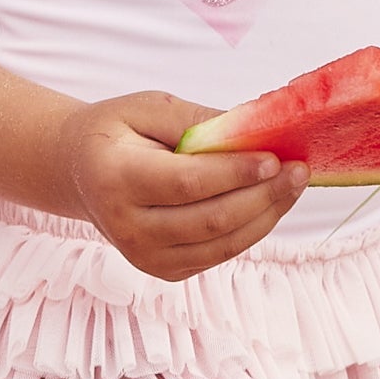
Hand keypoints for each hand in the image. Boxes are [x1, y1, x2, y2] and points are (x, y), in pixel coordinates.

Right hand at [60, 89, 308, 280]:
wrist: (80, 172)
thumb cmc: (116, 131)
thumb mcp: (146, 107)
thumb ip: (196, 121)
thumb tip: (253, 130)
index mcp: (115, 178)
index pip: (186, 183)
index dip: (234, 173)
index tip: (274, 156)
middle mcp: (126, 227)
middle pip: (210, 220)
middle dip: (263, 195)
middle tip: (298, 170)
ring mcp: (144, 257)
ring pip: (221, 244)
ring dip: (265, 216)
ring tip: (294, 185)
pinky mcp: (163, 271)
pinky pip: (218, 254)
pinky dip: (250, 230)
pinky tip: (269, 203)